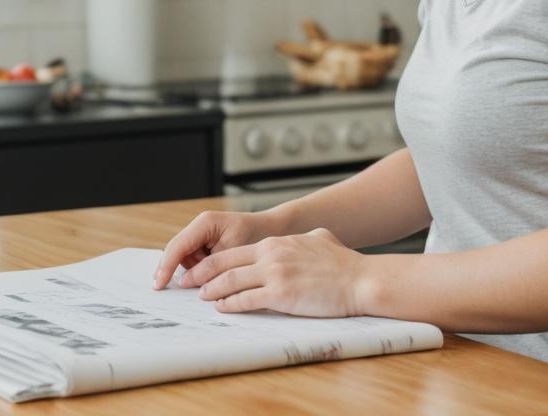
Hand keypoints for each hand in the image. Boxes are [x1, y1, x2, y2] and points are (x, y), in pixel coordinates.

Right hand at [152, 209, 280, 289]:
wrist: (275, 229)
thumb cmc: (258, 237)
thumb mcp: (233, 253)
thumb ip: (211, 266)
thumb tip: (189, 283)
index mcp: (205, 223)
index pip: (177, 246)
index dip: (165, 266)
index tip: (159, 285)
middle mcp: (200, 226)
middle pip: (177, 253)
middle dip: (177, 271)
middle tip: (176, 290)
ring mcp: (202, 234)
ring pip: (185, 260)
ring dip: (192, 273)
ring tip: (210, 280)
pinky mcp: (207, 243)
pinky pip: (195, 261)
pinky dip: (200, 272)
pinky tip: (210, 278)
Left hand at [176, 226, 367, 317]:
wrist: (359, 279)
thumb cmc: (344, 263)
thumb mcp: (321, 239)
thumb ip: (306, 239)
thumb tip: (307, 239)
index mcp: (276, 243)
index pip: (235, 252)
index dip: (213, 262)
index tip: (200, 270)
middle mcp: (271, 255)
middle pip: (226, 264)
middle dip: (202, 274)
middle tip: (187, 283)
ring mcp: (275, 274)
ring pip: (231, 282)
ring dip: (212, 291)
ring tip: (201, 297)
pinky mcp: (281, 295)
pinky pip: (247, 300)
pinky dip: (230, 305)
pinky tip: (222, 308)